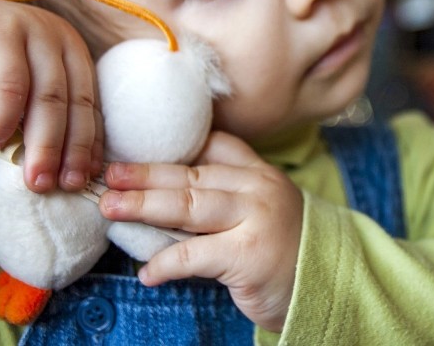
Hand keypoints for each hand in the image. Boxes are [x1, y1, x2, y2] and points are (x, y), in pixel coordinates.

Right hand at [0, 0, 102, 192]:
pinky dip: (3, 119)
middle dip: (72, 149)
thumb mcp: (21, 83)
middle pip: (74, 102)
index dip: (91, 142)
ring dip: (43, 144)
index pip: (89, 102)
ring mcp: (31, 31)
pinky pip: (9, 85)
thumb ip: (40, 110)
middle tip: (65, 186)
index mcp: (71, 51)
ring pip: (47, 97)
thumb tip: (59, 164)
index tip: (89, 175)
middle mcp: (58, 38)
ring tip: (35, 179)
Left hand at [99, 131, 303, 331]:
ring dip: (144, 206)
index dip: (170, 145)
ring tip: (110, 207)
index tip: (131, 145)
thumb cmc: (283, 251)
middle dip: (144, 174)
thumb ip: (223, 194)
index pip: (212, 146)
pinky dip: (166, 263)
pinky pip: (196, 255)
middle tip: (107, 174)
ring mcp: (256, 219)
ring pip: (189, 206)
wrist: (326, 288)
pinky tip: (146, 273)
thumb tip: (162, 190)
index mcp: (258, 173)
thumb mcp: (259, 211)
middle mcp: (258, 188)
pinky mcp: (250, 255)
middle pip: (191, 175)